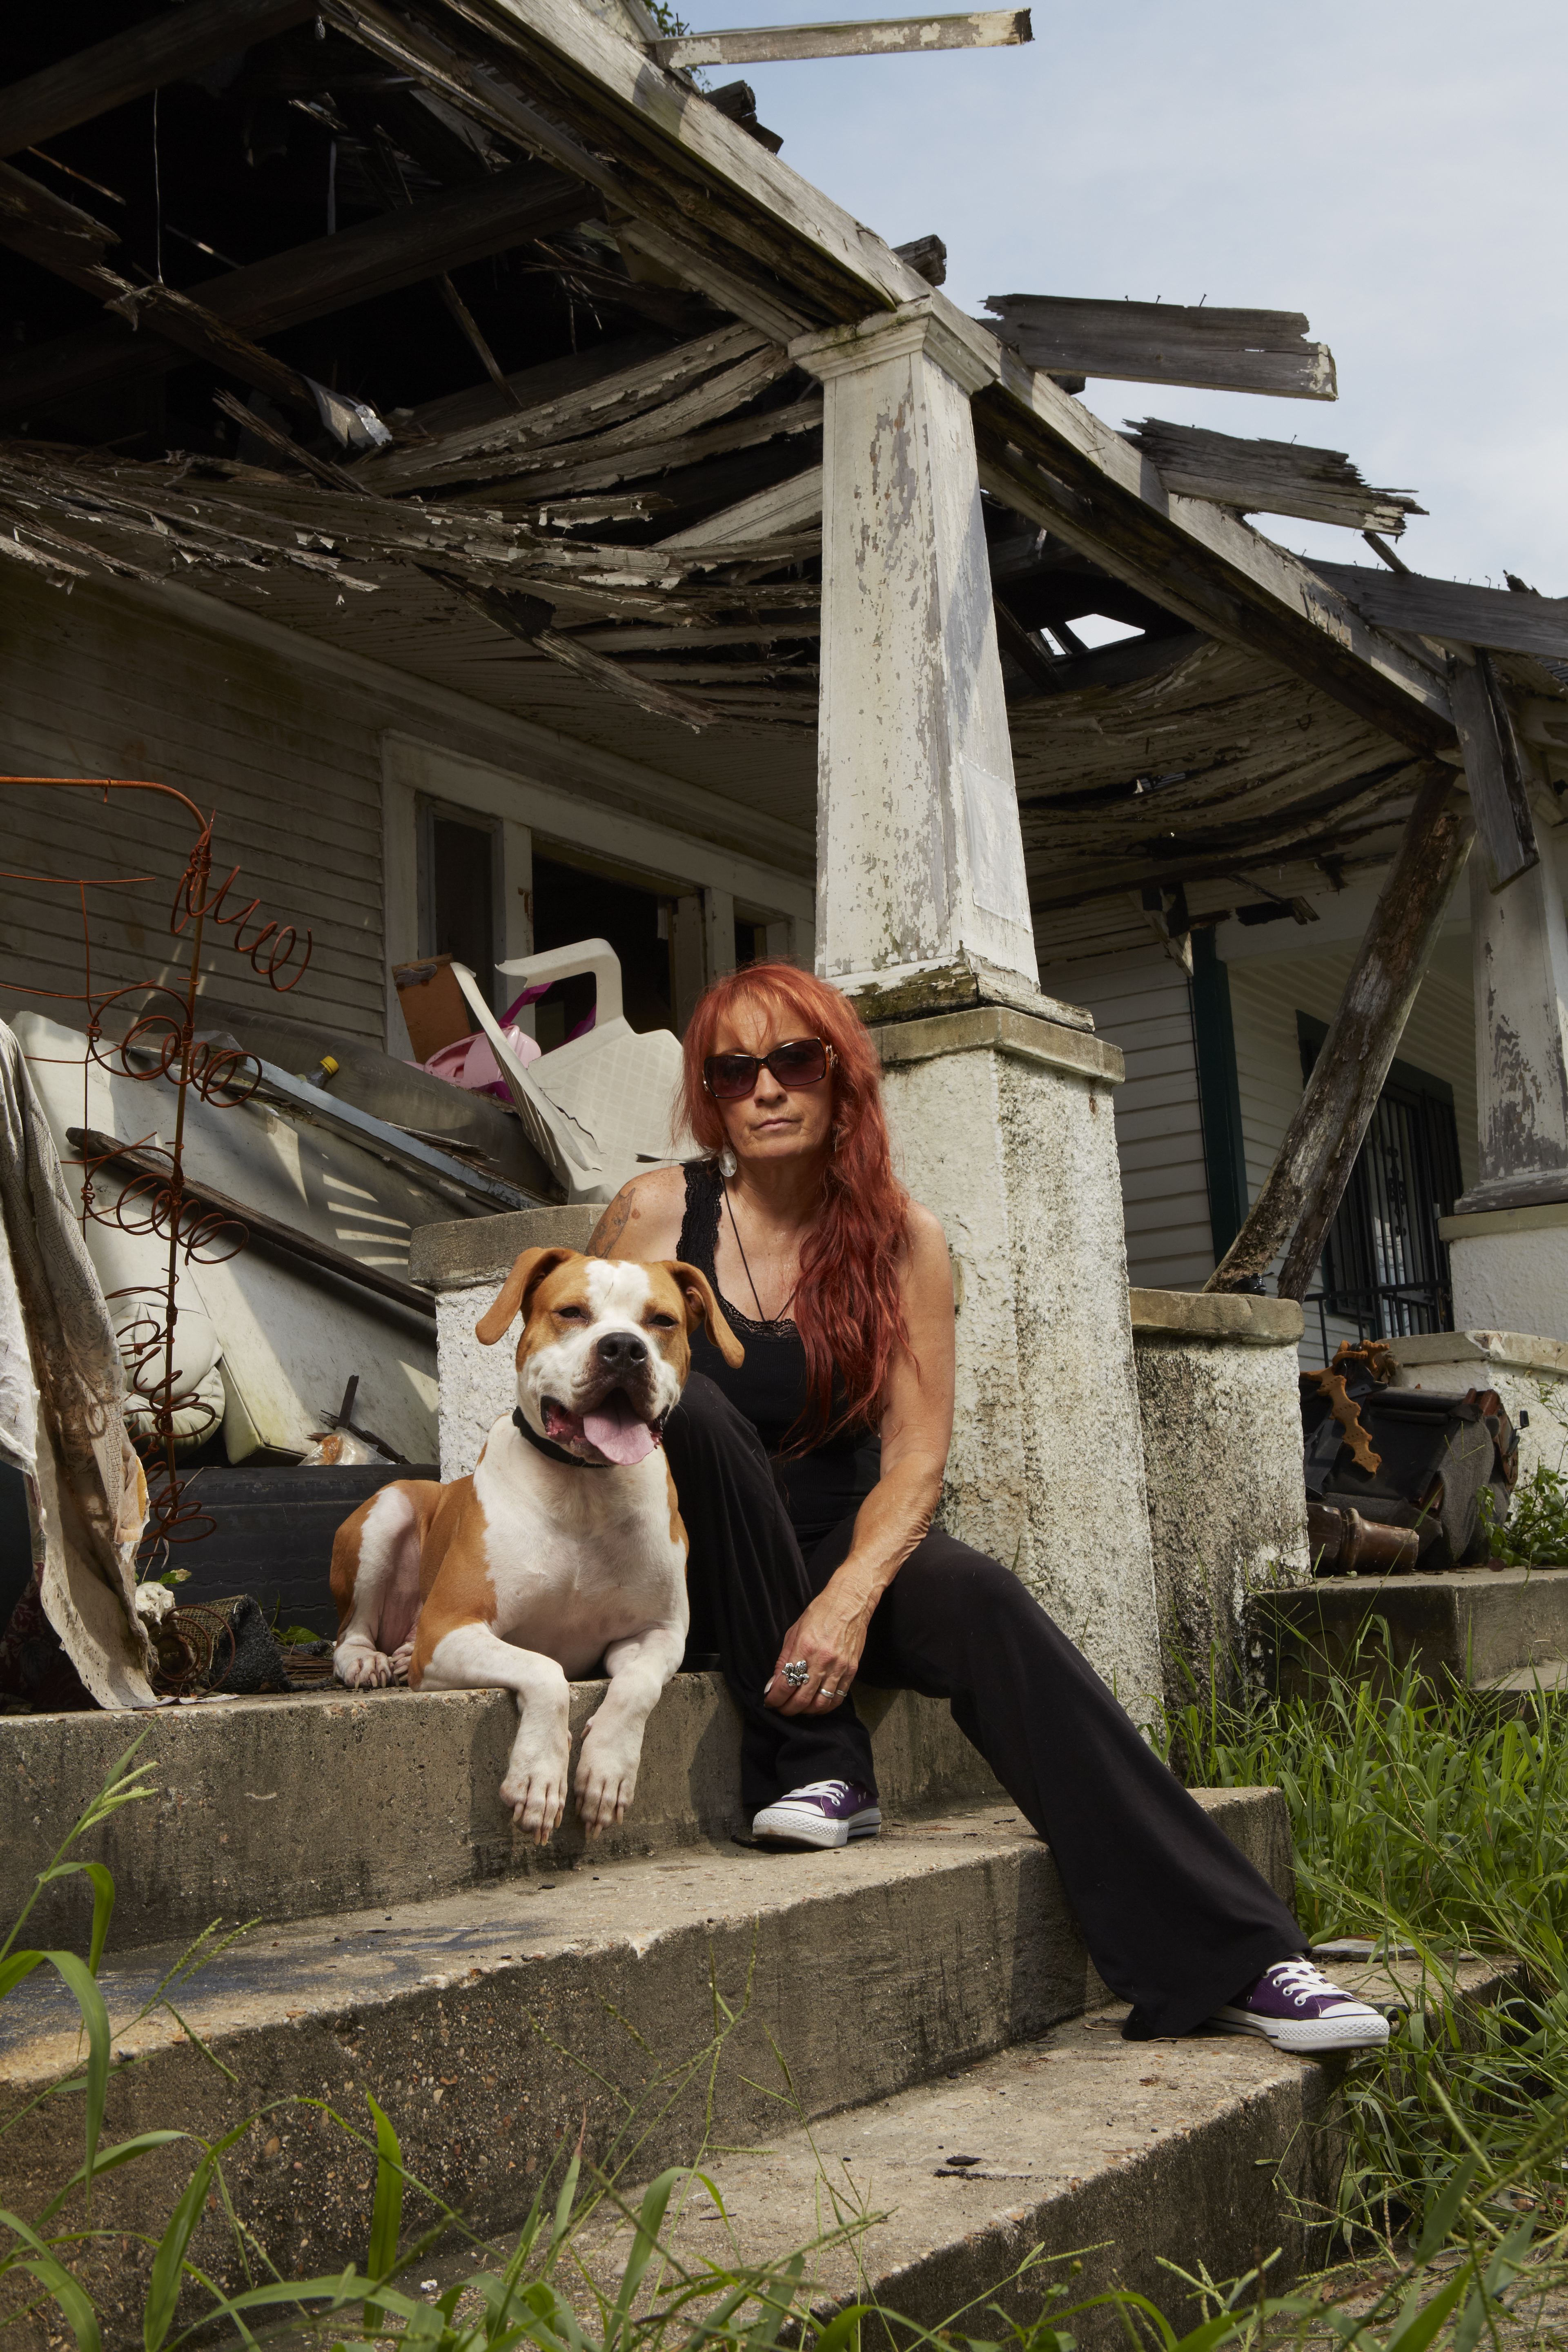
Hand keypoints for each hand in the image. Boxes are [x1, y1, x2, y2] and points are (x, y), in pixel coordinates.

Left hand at [765, 1575, 874, 1714]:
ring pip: (821, 1704)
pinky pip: (838, 1697)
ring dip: (806, 1712)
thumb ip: (783, 1660)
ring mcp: (839, 1667)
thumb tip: (774, 1683)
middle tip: (781, 1709)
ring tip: (798, 1709)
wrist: (849, 1603)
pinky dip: (825, 1707)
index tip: (770, 1701)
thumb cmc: (820, 1613)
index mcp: (805, 1648)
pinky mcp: (852, 1670)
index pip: (786, 1684)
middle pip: (802, 1699)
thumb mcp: (793, 1632)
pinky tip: (816, 1705)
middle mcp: (823, 1661)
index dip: (775, 1698)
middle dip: (787, 1709)